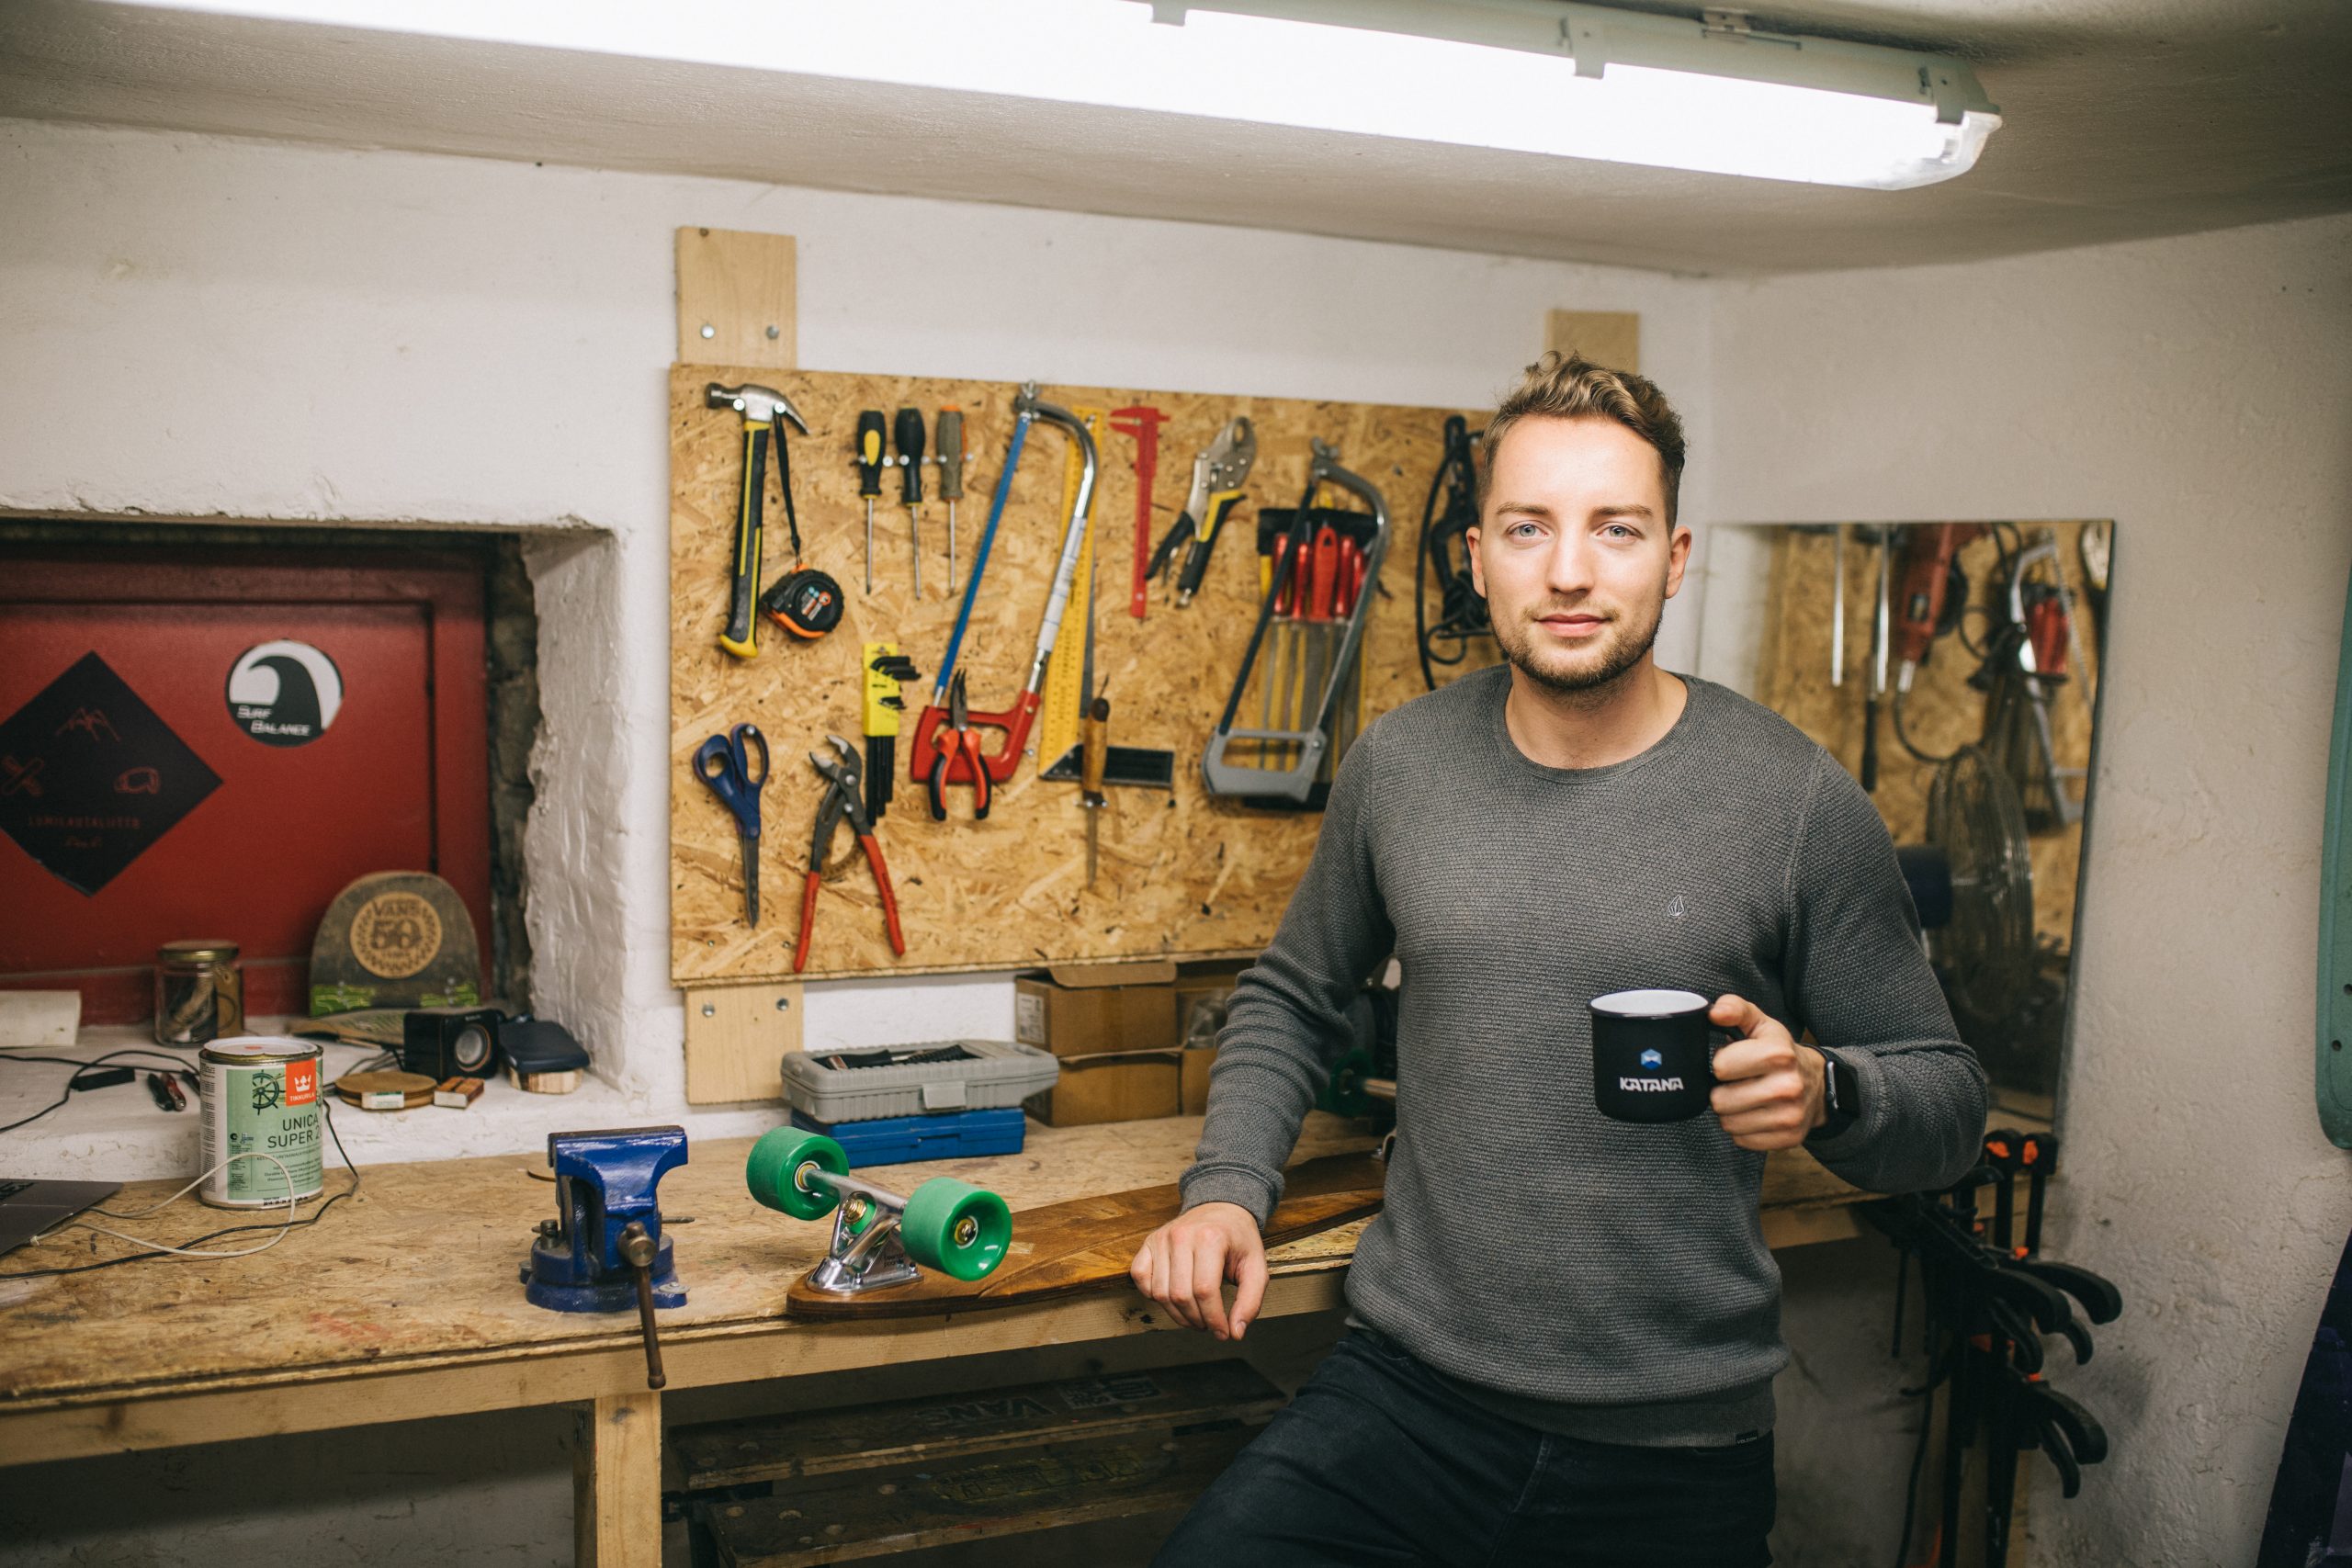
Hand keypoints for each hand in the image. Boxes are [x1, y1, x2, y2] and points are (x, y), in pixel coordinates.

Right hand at [1129, 1200, 1266, 1340]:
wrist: (1221, 1208)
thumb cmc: (1239, 1240)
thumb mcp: (1256, 1267)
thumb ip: (1250, 1301)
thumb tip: (1235, 1332)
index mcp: (1210, 1238)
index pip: (1205, 1291)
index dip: (1214, 1319)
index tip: (1224, 1333)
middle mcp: (1181, 1235)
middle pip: (1181, 1295)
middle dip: (1197, 1320)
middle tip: (1209, 1325)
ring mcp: (1161, 1238)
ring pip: (1159, 1292)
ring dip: (1177, 1314)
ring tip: (1195, 1316)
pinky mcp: (1149, 1242)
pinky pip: (1140, 1278)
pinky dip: (1153, 1296)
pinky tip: (1173, 1298)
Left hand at [1707, 993, 1826, 1151]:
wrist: (1817, 1083)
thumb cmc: (1780, 1052)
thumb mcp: (1760, 1024)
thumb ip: (1735, 1009)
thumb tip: (1715, 1013)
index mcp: (1778, 1054)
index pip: (1720, 1067)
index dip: (1722, 1063)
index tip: (1734, 1061)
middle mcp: (1787, 1087)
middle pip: (1720, 1101)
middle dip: (1722, 1090)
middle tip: (1738, 1082)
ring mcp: (1790, 1116)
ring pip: (1728, 1123)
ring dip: (1731, 1111)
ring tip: (1746, 1097)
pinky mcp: (1788, 1139)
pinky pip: (1742, 1140)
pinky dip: (1744, 1129)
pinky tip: (1756, 1113)